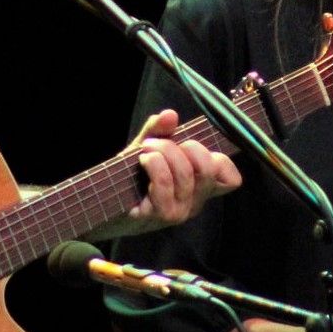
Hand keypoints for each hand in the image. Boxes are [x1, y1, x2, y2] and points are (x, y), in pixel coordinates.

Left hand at [99, 109, 241, 237]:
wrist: (101, 202)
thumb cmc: (130, 176)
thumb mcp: (147, 148)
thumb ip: (160, 130)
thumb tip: (171, 115)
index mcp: (198, 188)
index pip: (230, 179)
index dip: (220, 159)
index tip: (191, 146)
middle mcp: (193, 203)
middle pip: (209, 169)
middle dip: (186, 146)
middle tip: (161, 143)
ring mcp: (177, 212)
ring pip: (185, 173)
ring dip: (163, 151)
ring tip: (146, 150)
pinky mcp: (156, 216)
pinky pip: (164, 182)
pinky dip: (153, 163)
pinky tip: (141, 161)